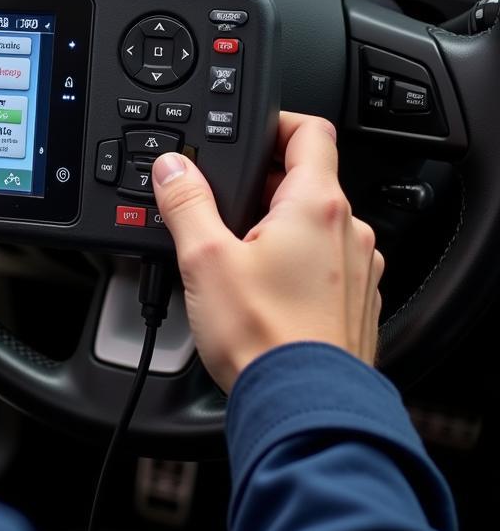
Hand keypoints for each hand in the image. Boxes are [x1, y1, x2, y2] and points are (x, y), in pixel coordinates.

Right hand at [151, 112, 382, 392]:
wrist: (303, 408)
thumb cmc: (263, 338)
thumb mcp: (204, 259)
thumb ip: (185, 202)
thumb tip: (172, 167)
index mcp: (316, 206)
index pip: (310, 131)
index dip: (276, 122)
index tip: (249, 133)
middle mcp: (349, 231)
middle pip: (307, 179)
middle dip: (263, 184)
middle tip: (222, 206)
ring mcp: (359, 269)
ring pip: (316, 224)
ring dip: (280, 226)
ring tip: (237, 254)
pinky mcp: (356, 303)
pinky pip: (327, 264)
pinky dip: (298, 263)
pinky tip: (264, 290)